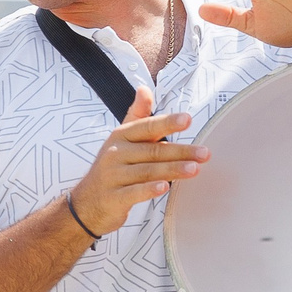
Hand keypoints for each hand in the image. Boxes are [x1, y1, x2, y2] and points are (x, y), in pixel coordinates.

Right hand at [67, 87, 207, 236]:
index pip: (146, 127)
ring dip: (172, 170)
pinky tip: (165, 188)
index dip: (167, 123)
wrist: (86, 203)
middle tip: (205, 153)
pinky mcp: (113, 198)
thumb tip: (144, 88)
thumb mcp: (121, 139)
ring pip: (146, 171)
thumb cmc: (112, 168)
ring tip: (194, 169)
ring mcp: (112, 176)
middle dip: (180, 151)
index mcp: (120, 137)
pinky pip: (133, 193)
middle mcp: (115, 154)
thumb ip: (137, 116)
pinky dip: (149, 190)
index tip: (188, 119)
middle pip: (152, 151)